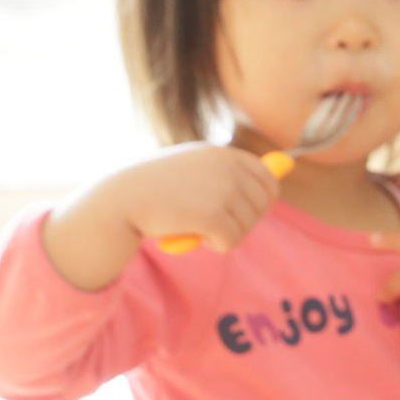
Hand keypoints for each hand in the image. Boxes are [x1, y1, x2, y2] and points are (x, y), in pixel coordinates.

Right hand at [43, 143, 279, 288]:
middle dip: (244, 219)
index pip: (267, 178)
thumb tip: (281, 171)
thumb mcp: (193, 168)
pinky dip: (215, 245)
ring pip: (247, 226)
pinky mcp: (213, 215)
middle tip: (213, 221)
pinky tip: (192, 234)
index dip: (259, 200)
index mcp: (223, 154)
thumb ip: (230, 172)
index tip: (239, 210)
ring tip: (194, 223)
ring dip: (225, 233)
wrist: (119, 200)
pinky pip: (231, 241)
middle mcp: (227, 167)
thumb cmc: (155, 188)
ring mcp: (222, 189)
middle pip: (264, 204)